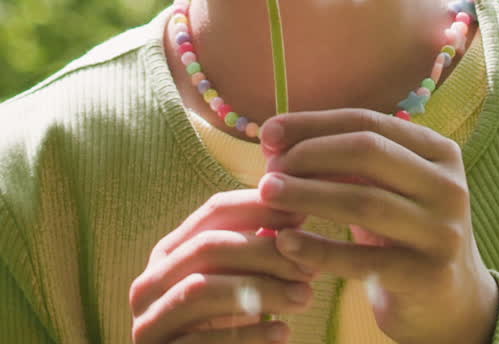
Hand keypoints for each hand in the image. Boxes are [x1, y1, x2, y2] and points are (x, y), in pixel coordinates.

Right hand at [129, 190, 312, 342]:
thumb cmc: (222, 323)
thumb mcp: (235, 281)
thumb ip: (256, 249)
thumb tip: (299, 211)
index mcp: (169, 252)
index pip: (215, 210)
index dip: (259, 208)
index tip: (302, 216)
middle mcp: (149, 281)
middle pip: (207, 247)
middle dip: (263, 252)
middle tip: (310, 266)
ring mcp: (148, 320)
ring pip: (201, 290)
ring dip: (259, 291)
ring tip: (304, 298)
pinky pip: (200, 339)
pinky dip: (246, 336)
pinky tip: (282, 333)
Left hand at [258, 109, 498, 343]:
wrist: (451, 303)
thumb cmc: (404, 232)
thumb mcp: (388, 188)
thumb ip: (346, 160)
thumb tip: (276, 136)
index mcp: (439, 151)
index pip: (368, 122)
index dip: (315, 123)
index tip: (269, 133)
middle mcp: (448, 185)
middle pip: (368, 153)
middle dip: (310, 155)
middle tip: (269, 170)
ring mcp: (442, 231)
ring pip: (364, 201)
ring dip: (307, 194)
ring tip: (267, 195)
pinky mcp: (426, 276)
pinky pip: (362, 259)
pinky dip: (318, 249)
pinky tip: (285, 243)